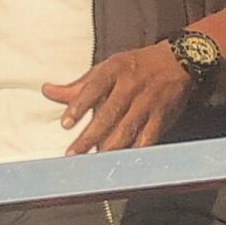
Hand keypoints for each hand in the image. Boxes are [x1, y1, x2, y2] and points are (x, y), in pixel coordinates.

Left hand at [42, 44, 193, 153]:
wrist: (178, 61)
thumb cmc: (135, 67)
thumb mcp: (106, 69)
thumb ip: (77, 86)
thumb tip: (47, 91)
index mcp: (114, 71)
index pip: (93, 88)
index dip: (79, 106)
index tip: (65, 124)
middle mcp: (131, 86)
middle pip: (109, 113)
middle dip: (90, 135)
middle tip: (73, 153)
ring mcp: (147, 103)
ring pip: (127, 128)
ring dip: (110, 147)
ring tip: (94, 162)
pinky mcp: (162, 117)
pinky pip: (148, 137)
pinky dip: (135, 151)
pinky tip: (124, 163)